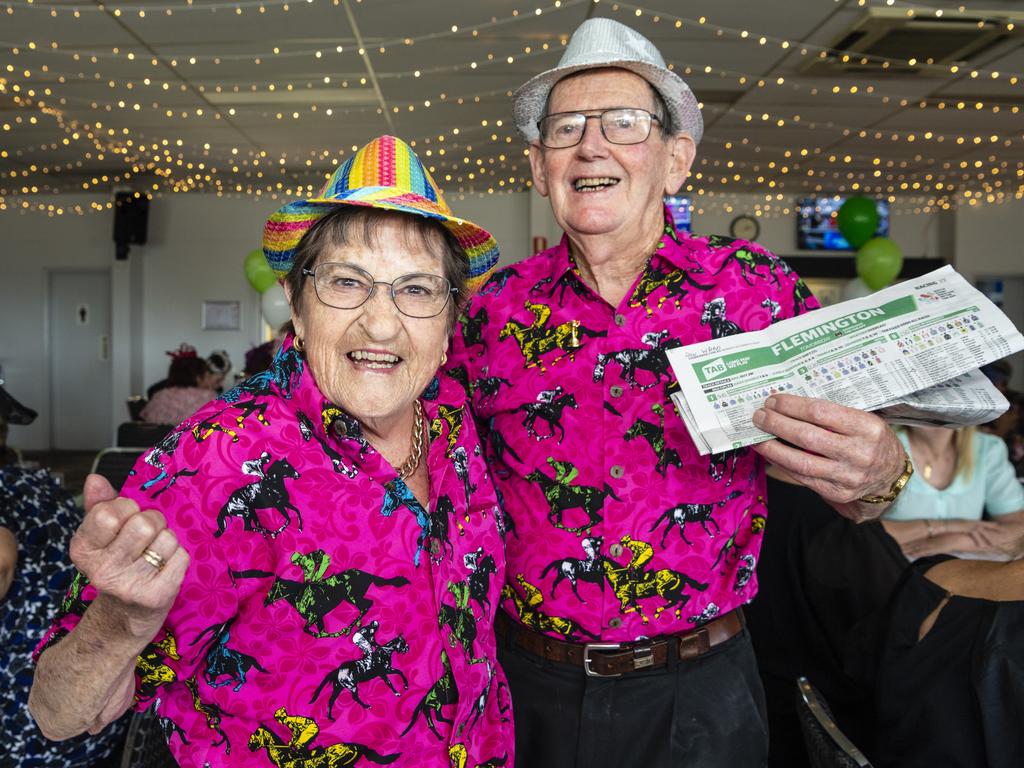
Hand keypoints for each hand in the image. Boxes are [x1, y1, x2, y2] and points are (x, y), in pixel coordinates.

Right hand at [70, 474, 188, 638]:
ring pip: (166, 538)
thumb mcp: (101, 537)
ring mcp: (129, 585)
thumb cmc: (116, 566)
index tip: (126, 518)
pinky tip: (165, 567)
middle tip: (147, 536)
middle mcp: (102, 569)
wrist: (122, 619)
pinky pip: (181, 556)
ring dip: (167, 540)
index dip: (126, 508)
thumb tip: (95, 479)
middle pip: (144, 523)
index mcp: (83, 550)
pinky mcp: (155, 596)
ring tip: (155, 553)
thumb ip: (99, 506)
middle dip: (153, 522)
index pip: (110, 511)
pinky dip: (178, 557)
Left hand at [751, 394, 904, 521]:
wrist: (890, 476)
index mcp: (867, 427)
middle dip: (777, 424)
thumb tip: (788, 404)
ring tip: (757, 436)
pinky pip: (801, 477)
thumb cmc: (871, 440)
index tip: (773, 400)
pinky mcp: (837, 492)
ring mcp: (848, 476)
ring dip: (773, 447)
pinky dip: (781, 464)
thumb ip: (833, 413)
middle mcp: (859, 453)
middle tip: (759, 416)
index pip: (821, 412)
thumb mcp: (864, 420)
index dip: (792, 406)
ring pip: (800, 461)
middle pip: (807, 436)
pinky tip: (769, 453)